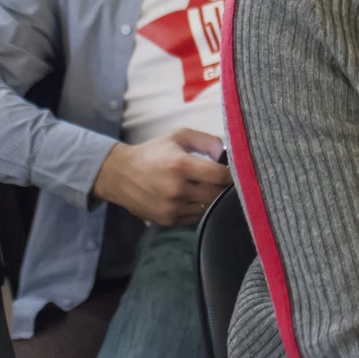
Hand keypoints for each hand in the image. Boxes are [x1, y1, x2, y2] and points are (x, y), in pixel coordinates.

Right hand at [92, 128, 232, 226]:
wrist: (120, 175)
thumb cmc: (154, 153)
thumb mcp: (179, 137)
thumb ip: (206, 140)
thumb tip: (226, 153)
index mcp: (181, 165)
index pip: (219, 175)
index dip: (232, 174)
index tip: (237, 172)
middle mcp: (176, 189)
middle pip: (216, 194)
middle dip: (226, 188)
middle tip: (229, 183)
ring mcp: (171, 208)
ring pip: (208, 209)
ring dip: (214, 201)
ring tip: (214, 191)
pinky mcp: (167, 221)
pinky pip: (195, 218)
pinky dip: (201, 210)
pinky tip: (198, 200)